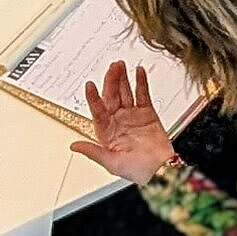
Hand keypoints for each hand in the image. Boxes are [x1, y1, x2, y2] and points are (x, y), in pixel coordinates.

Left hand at [68, 60, 178, 184]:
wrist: (162, 170)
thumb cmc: (138, 171)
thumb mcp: (111, 163)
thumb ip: (93, 152)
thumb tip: (74, 146)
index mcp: (106, 132)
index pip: (97, 110)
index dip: (93, 98)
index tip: (89, 86)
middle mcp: (118, 121)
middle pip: (111, 96)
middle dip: (111, 81)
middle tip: (112, 68)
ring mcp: (132, 115)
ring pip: (125, 92)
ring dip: (122, 78)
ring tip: (120, 65)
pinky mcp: (147, 113)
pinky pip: (143, 94)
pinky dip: (141, 82)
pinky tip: (138, 72)